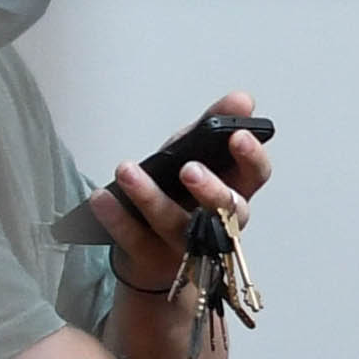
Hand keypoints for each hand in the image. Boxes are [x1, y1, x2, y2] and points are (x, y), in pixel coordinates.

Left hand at [95, 120, 269, 295]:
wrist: (150, 253)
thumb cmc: (177, 197)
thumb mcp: (193, 155)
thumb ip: (213, 128)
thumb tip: (242, 99)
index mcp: (234, 193)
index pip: (256, 176)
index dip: (251, 158)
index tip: (238, 136)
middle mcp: (218, 224)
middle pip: (226, 212)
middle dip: (211, 190)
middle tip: (189, 170)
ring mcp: (186, 245)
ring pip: (175, 226)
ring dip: (150, 197)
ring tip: (127, 170)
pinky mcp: (151, 259)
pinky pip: (134, 239)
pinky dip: (117, 218)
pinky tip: (102, 197)